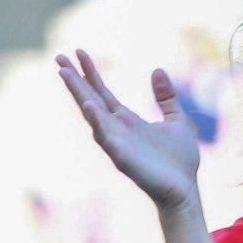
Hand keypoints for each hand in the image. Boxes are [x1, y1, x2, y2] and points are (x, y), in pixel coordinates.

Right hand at [57, 50, 201, 211]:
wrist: (184, 190)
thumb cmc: (179, 160)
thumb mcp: (177, 120)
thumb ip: (166, 97)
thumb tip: (157, 70)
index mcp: (126, 120)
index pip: (102, 92)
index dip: (90, 72)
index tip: (78, 51)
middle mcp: (116, 130)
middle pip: (90, 100)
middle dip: (74, 80)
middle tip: (58, 58)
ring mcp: (118, 144)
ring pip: (93, 117)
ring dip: (79, 96)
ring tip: (66, 75)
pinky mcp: (124, 159)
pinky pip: (107, 140)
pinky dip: (97, 124)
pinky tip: (89, 108)